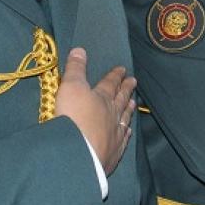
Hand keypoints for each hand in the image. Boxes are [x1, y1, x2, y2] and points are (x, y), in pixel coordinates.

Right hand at [55, 48, 135, 175]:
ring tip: (133, 103)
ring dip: (128, 109)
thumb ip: (75, 69)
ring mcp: (115, 134)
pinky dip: (126, 133)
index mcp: (102, 97)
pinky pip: (122, 140)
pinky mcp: (112, 153)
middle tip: (134, 81)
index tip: (123, 69)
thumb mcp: (70, 87)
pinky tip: (128, 132)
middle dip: (126, 89)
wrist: (78, 154)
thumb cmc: (73, 117)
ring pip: (124, 118)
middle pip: (121, 99)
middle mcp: (112, 114)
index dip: (115, 75)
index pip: (110, 83)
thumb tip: (80, 50)